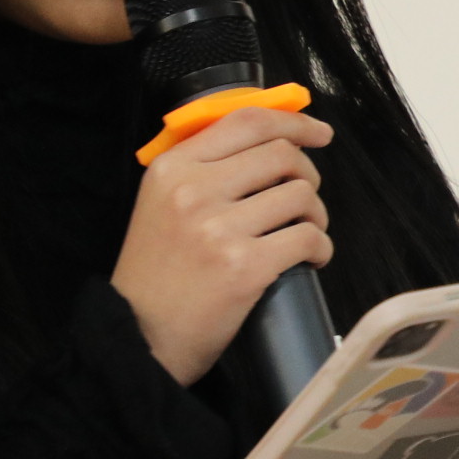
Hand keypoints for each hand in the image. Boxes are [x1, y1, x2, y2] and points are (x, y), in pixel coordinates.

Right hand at [112, 106, 334, 385]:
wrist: (138, 337)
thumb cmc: (156, 275)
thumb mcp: (161, 204)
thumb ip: (202, 172)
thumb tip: (268, 148)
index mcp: (172, 168)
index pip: (246, 121)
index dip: (293, 122)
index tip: (319, 134)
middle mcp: (194, 190)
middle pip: (280, 154)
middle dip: (307, 175)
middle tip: (305, 199)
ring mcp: (219, 228)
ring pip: (300, 195)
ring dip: (315, 215)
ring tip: (304, 233)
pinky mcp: (245, 267)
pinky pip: (307, 239)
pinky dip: (320, 248)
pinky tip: (311, 259)